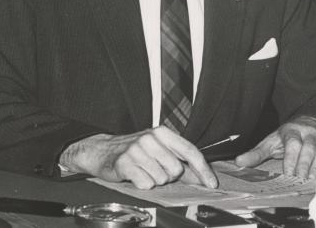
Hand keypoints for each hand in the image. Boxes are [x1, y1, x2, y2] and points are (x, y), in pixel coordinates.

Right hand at [59, 126, 217, 189]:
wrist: (103, 151)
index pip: (190, 151)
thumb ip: (182, 163)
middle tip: (154, 169)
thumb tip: (203, 177)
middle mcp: (152, 138)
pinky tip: (135, 175)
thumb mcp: (160, 151)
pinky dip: (142, 183)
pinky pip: (146, 183)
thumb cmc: (135, 152)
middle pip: (176, 169)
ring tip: (143, 170)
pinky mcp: (125, 162)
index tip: (212, 184)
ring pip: (161, 178)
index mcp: (164, 133)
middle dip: (168, 175)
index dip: (203, 169)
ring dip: (153, 179)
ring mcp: (137, 149)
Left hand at [234, 116, 315, 178]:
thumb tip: (239, 162)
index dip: (291, 159)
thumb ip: (257, 153)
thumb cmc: (288, 135)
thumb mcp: (271, 141)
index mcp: (292, 131)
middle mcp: (308, 134)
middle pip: (308, 149)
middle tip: (301, 180)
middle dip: (305, 165)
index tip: (288, 173)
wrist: (312, 121)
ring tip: (313, 180)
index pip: (292, 144)